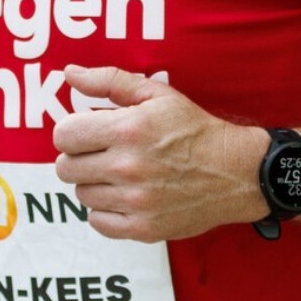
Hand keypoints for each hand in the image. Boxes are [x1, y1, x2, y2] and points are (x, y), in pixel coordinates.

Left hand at [53, 65, 264, 241]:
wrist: (236, 172)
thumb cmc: (194, 130)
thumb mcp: (157, 95)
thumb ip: (109, 80)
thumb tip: (69, 73)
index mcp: (128, 129)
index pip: (64, 136)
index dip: (73, 132)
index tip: (88, 133)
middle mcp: (128, 166)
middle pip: (66, 168)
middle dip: (80, 157)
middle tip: (104, 153)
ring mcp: (135, 201)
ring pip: (81, 194)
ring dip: (95, 184)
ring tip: (120, 174)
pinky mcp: (143, 228)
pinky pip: (97, 222)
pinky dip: (105, 211)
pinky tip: (125, 196)